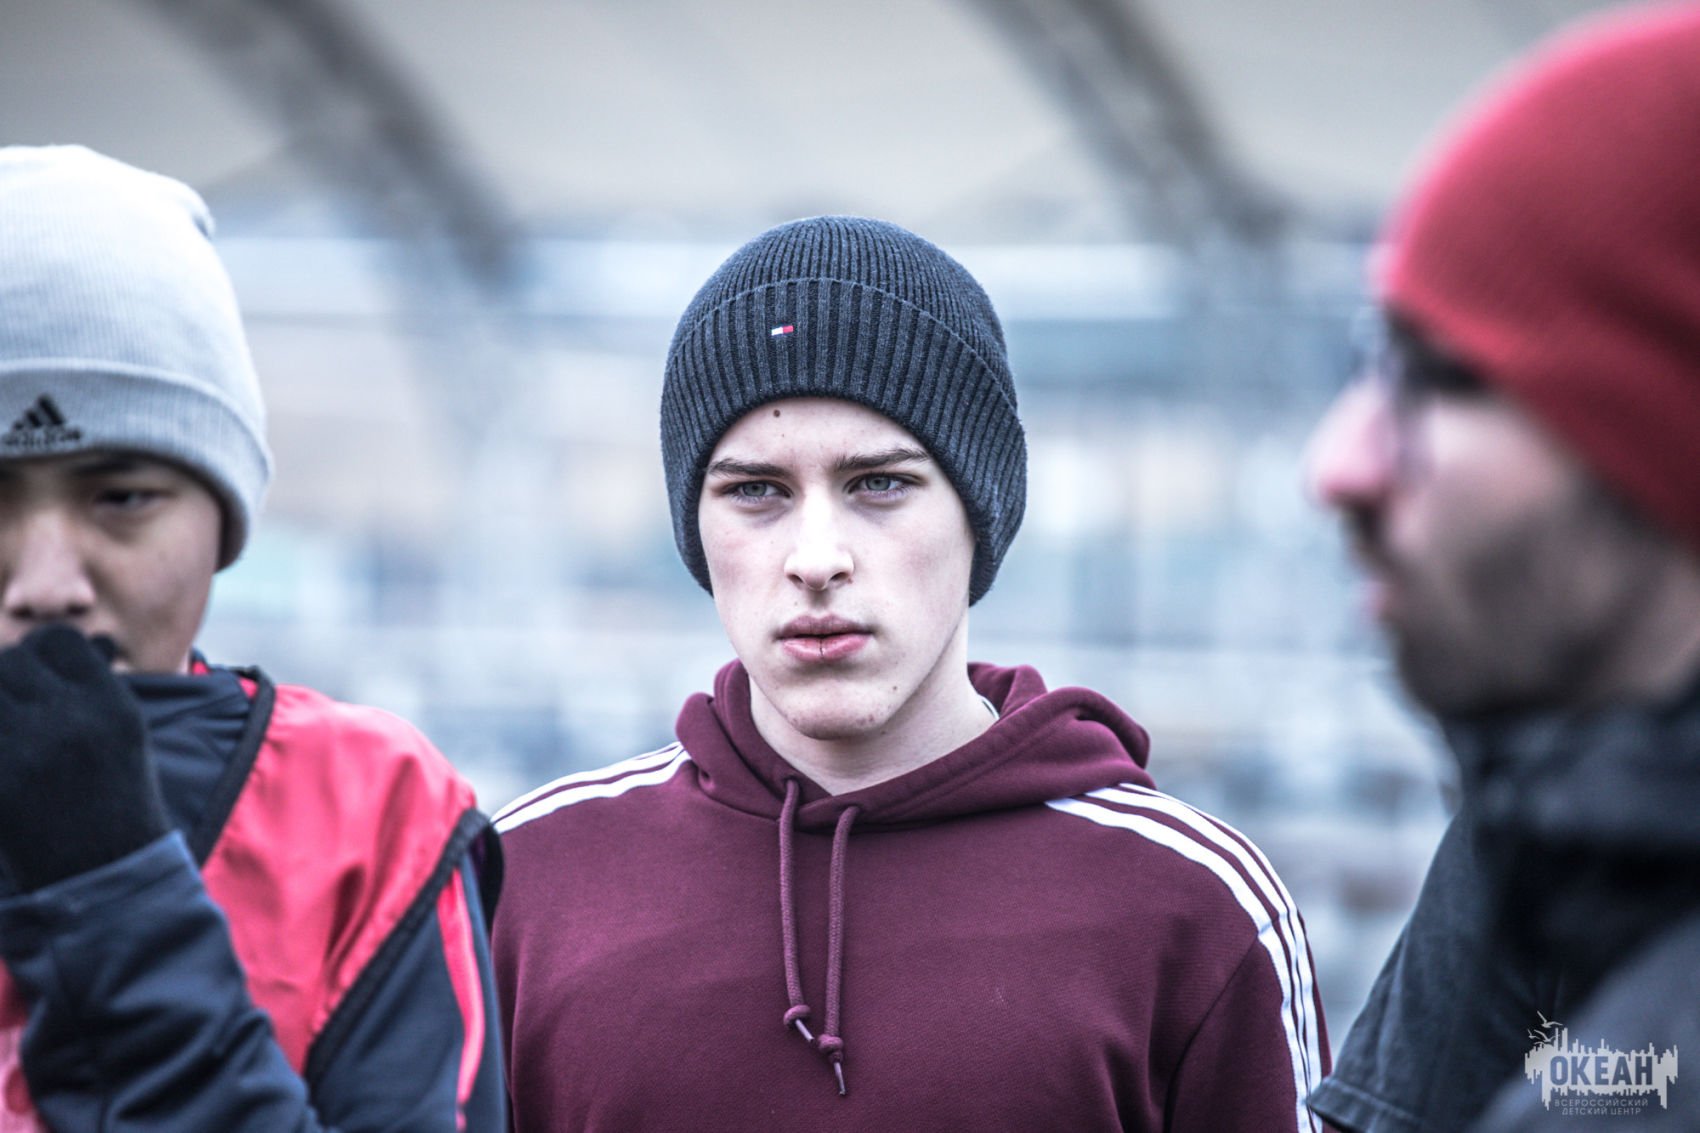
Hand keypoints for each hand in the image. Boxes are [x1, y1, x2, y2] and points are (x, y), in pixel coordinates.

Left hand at [0, 624, 168, 891]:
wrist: (106, 873)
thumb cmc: (119, 799)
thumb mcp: (125, 735)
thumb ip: (98, 688)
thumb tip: (89, 640)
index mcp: (111, 706)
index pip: (57, 642)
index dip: (42, 654)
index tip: (40, 677)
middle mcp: (71, 722)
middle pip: (11, 663)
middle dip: (8, 681)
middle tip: (18, 710)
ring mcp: (28, 753)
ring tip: (14, 732)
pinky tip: (9, 758)